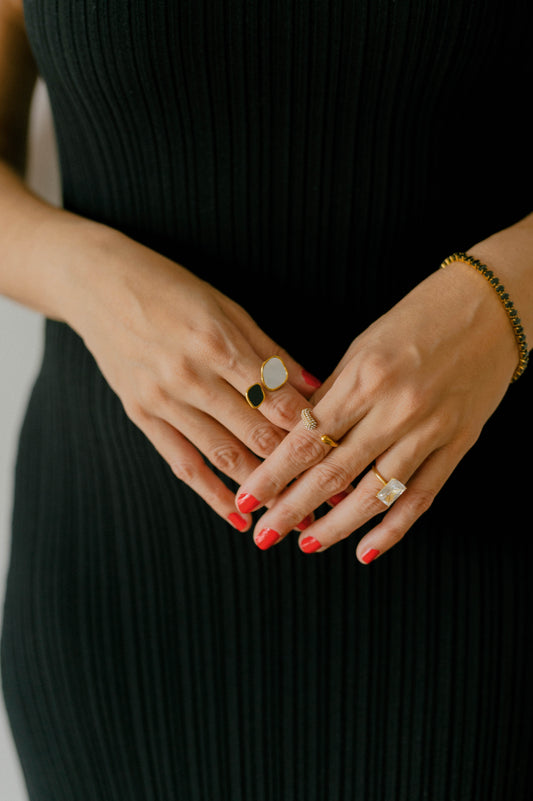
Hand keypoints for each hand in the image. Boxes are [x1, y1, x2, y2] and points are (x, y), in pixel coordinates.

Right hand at [65, 227, 320, 529]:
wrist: (98, 284)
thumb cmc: (170, 288)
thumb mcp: (226, 307)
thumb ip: (271, 351)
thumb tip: (315, 384)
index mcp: (218, 342)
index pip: (276, 399)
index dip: (310, 429)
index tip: (338, 453)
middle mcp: (190, 375)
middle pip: (254, 433)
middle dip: (295, 468)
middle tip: (329, 495)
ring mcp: (163, 399)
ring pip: (222, 455)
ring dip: (261, 490)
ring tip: (293, 514)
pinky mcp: (141, 415)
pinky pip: (182, 463)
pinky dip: (211, 494)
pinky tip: (237, 516)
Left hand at [235, 262, 517, 559]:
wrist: (491, 306)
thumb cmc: (420, 318)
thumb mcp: (364, 346)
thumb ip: (332, 394)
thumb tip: (297, 436)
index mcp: (364, 377)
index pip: (307, 439)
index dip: (273, 475)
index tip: (246, 499)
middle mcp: (396, 408)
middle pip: (334, 473)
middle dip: (293, 509)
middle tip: (265, 534)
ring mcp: (430, 430)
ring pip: (375, 494)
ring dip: (336, 527)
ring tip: (307, 545)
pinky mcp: (458, 444)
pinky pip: (421, 497)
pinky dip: (393, 529)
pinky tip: (366, 551)